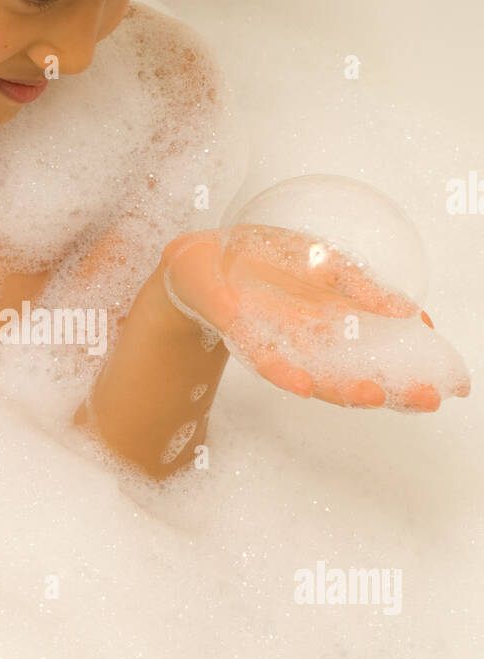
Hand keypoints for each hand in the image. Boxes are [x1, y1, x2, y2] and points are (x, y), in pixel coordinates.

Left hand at [163, 225, 470, 410]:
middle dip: (392, 390)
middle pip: (355, 378)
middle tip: (427, 399)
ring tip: (373, 396)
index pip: (380, 360)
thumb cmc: (266, 262)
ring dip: (342, 388)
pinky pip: (264, 359)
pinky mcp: (241, 334)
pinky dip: (282, 372)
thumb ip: (362, 288)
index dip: (414, 372)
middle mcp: (309, 347)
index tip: (453, 386)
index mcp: (333, 331)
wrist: (204, 259)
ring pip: (315, 377)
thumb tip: (407, 312)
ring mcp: (277, 345)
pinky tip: (302, 386)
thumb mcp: (325, 264)